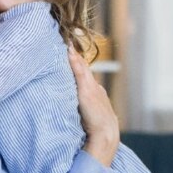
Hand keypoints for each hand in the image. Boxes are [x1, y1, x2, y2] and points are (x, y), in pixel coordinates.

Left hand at [68, 46, 118, 165]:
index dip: (77, 64)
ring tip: (66, 40)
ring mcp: (92, 87)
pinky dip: (74, 60)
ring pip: (81, 67)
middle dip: (76, 55)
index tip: (69, 51)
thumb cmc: (96, 129)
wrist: (106, 135)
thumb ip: (81, 109)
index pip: (84, 75)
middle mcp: (95, 87)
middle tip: (67, 38)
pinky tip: (68, 50)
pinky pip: (79, 71)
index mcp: (96, 92)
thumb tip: (70, 107)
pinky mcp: (87, 90)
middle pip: (83, 68)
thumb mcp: (87, 116)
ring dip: (74, 54)